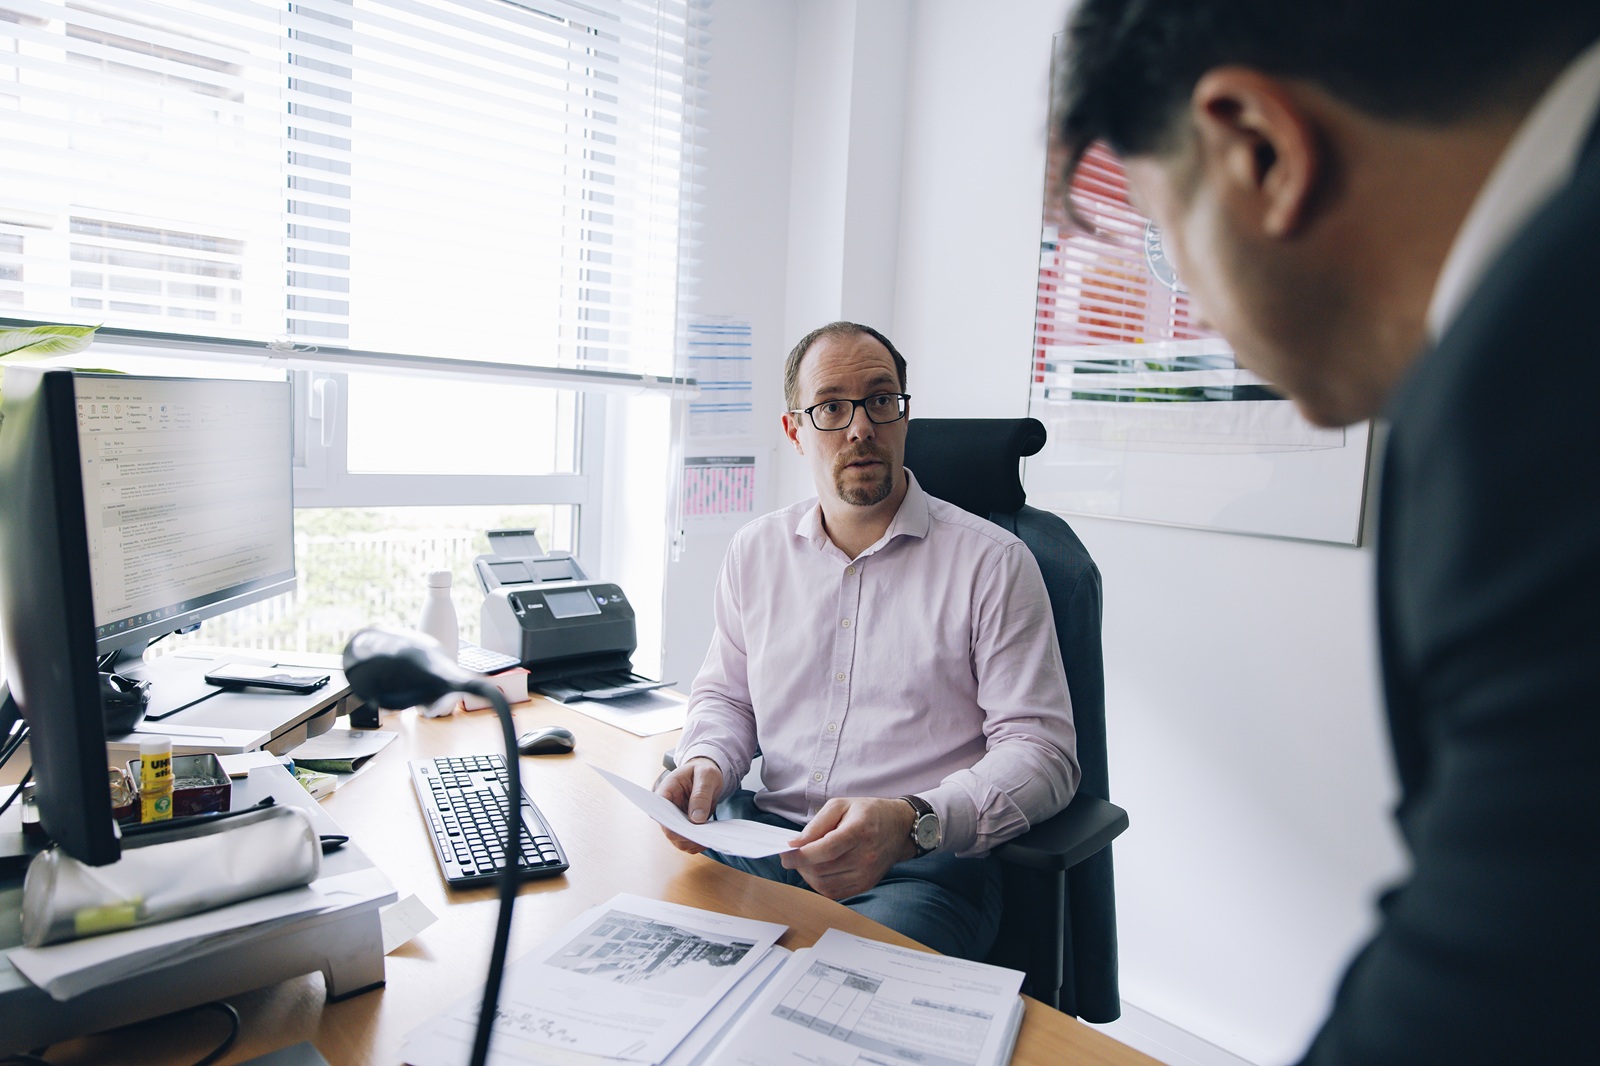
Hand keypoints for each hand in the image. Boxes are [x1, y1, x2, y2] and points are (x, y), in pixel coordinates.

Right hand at [654, 756, 723, 853]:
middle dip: (686, 836)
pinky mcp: (686, 827)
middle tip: (705, 837)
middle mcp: (667, 809)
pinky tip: (711, 837)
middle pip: (669, 831)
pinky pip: (689, 841)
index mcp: (666, 792)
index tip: (686, 829)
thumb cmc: (703, 771)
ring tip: (711, 838)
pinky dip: (699, 843)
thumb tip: (696, 820)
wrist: (707, 775)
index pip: (658, 811)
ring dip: (693, 842)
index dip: (669, 823)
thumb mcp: (706, 775)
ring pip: (679, 840)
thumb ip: (701, 794)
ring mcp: (676, 820)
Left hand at [780, 797, 916, 899]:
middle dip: (800, 864)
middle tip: (792, 855)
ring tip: (805, 861)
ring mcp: (867, 874)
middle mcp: (866, 856)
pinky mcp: (866, 885)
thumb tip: (795, 843)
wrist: (900, 827)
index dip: (801, 854)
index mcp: (860, 831)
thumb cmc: (868, 813)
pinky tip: (817, 870)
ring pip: (825, 884)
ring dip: (807, 875)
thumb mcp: (841, 805)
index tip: (785, 852)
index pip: (826, 849)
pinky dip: (819, 884)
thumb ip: (817, 823)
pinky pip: (834, 893)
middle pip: (822, 869)